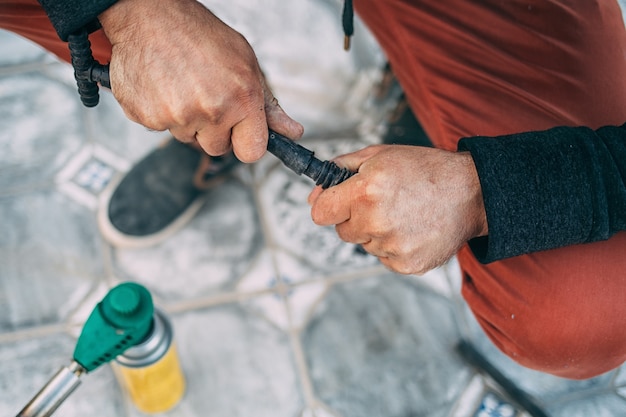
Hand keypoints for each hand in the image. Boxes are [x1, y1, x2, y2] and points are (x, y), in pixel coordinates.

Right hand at [99, 0, 302, 161]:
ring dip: (187, 120)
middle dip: (214, 130)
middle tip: (206, 97)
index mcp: (242, 99)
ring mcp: (177, 117)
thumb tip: (293, 132)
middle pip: (217, 148)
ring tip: (182, 85)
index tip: (240, 133)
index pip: (251, 152)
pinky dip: (161, 113)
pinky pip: (161, 130)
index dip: (245, 143)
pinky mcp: (149, 117)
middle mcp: (211, 111)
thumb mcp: (246, 65)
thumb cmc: (200, 36)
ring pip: (188, 138)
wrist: (149, 16)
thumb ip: (269, 106)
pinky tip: (163, 86)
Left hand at [308, 145, 487, 274]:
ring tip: (404, 213)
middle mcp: (375, 222)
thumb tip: (313, 194)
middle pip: (342, 231)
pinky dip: (393, 246)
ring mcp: (391, 246)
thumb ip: (339, 170)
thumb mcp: (379, 155)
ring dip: (375, 231)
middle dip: (355, 217)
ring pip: (364, 244)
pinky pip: (383, 257)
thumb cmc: (424, 170)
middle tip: (384, 202)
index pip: (320, 213)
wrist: (470, 193)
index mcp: (365, 192)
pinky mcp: (405, 264)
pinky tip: (412, 228)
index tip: (337, 202)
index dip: (327, 205)